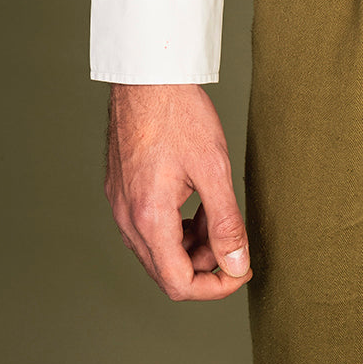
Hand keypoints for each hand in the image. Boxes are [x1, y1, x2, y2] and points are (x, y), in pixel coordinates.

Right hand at [105, 82, 251, 301]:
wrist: (148, 76)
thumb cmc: (180, 115)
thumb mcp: (214, 169)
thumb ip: (226, 223)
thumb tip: (237, 265)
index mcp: (149, 218)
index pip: (178, 283)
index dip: (215, 287)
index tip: (242, 271)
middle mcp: (127, 218)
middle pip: (166, 271)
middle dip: (205, 265)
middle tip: (235, 243)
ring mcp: (120, 205)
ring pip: (157, 250)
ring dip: (191, 246)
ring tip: (218, 217)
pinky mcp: (121, 190)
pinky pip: (148, 227)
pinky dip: (176, 226)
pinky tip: (197, 203)